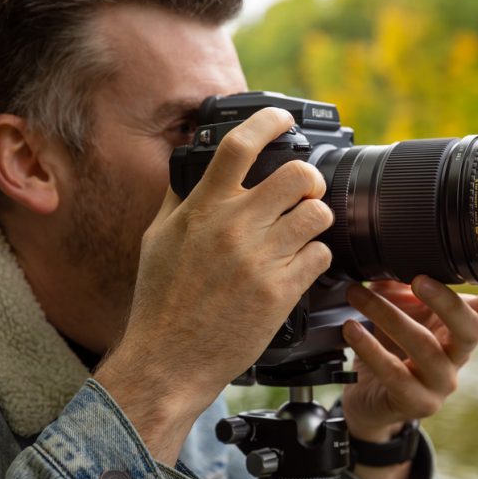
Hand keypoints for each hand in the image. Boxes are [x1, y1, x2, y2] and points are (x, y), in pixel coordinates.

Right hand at [95, 108, 333, 463]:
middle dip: (310, 177)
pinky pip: (320, 256)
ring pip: (317, 215)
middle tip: (307, 188)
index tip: (282, 118)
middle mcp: (233, 228)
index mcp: (202, 210)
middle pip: (296, 175)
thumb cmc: (161, 301)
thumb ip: (180, 199)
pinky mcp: (280, 292)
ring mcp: (260, 260)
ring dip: (318, 217)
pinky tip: (304, 263)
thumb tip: (194, 166)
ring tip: (307, 227)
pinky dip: (318, 256)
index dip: (268, 121)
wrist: (169, 360)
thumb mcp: (156, 239)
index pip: (239, 146)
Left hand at [340, 275, 477, 442]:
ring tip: (358, 296)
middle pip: (470, 329)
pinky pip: (395, 374)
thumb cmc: (390, 347)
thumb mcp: (399, 309)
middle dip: (446, 302)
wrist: (369, 397)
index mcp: (460, 330)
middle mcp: (458, 356)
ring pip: (424, 348)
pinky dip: (370, 348)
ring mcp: (441, 383)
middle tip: (417, 279)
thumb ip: (400, 282)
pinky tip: (352, 330)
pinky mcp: (417, 403)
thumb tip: (389, 251)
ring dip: (387, 316)